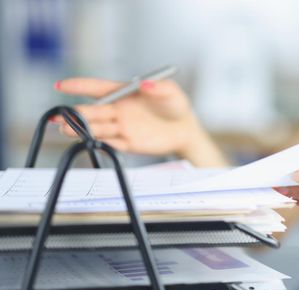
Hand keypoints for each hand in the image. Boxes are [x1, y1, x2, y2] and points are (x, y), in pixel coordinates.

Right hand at [53, 78, 204, 155]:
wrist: (185, 130)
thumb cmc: (176, 106)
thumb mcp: (171, 92)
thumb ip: (159, 88)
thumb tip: (145, 84)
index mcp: (124, 93)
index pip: (98, 88)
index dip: (79, 86)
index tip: (61, 86)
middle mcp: (119, 110)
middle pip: (93, 111)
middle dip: (74, 112)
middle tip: (59, 115)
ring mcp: (122, 127)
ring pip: (98, 128)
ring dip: (81, 129)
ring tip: (64, 129)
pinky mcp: (129, 143)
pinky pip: (111, 143)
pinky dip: (99, 142)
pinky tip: (87, 141)